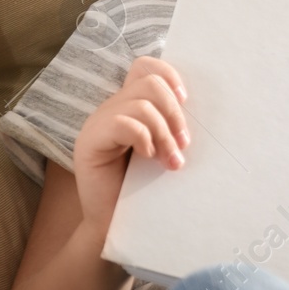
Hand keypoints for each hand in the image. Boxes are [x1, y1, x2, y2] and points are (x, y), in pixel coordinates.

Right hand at [71, 55, 189, 235]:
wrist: (114, 223)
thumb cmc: (143, 185)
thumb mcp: (163, 146)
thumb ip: (171, 123)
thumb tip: (200, 108)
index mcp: (128, 104)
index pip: (144, 66)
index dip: (170, 75)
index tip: (187, 101)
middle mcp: (110, 108)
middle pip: (149, 82)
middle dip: (174, 113)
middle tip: (183, 144)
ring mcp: (96, 124)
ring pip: (141, 104)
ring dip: (164, 133)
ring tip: (171, 160)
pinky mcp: (88, 142)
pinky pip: (123, 124)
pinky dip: (143, 139)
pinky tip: (147, 158)